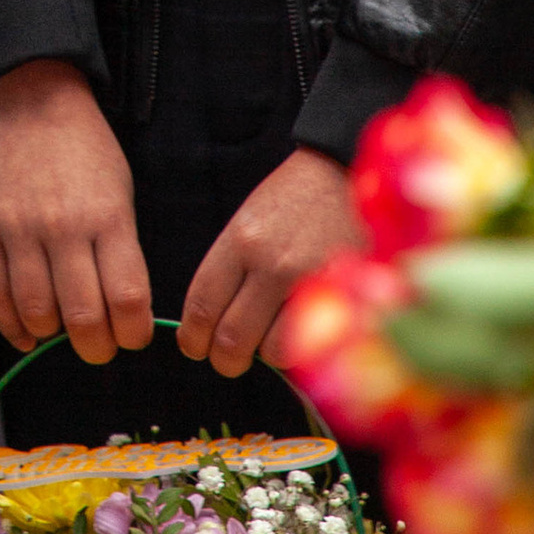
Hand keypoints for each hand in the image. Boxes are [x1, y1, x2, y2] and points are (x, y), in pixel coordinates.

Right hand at [0, 57, 155, 362]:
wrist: (25, 102)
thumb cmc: (84, 152)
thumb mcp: (120, 193)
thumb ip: (121, 252)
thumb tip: (123, 316)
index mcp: (107, 216)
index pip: (127, 300)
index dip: (134, 334)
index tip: (131, 335)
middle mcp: (62, 225)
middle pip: (83, 317)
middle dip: (96, 347)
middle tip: (98, 345)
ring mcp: (17, 228)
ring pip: (36, 313)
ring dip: (52, 334)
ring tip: (61, 327)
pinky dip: (12, 326)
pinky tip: (27, 332)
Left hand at [180, 149, 363, 377]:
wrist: (340, 174)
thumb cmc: (289, 200)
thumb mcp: (248, 222)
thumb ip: (231, 268)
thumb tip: (211, 322)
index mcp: (240, 240)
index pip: (203, 302)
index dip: (193, 336)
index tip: (193, 346)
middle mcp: (270, 264)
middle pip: (231, 338)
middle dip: (223, 359)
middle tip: (226, 359)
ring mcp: (307, 283)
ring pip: (270, 351)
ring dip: (264, 353)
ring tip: (267, 338)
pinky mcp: (339, 297)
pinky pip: (309, 346)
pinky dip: (298, 350)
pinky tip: (296, 334)